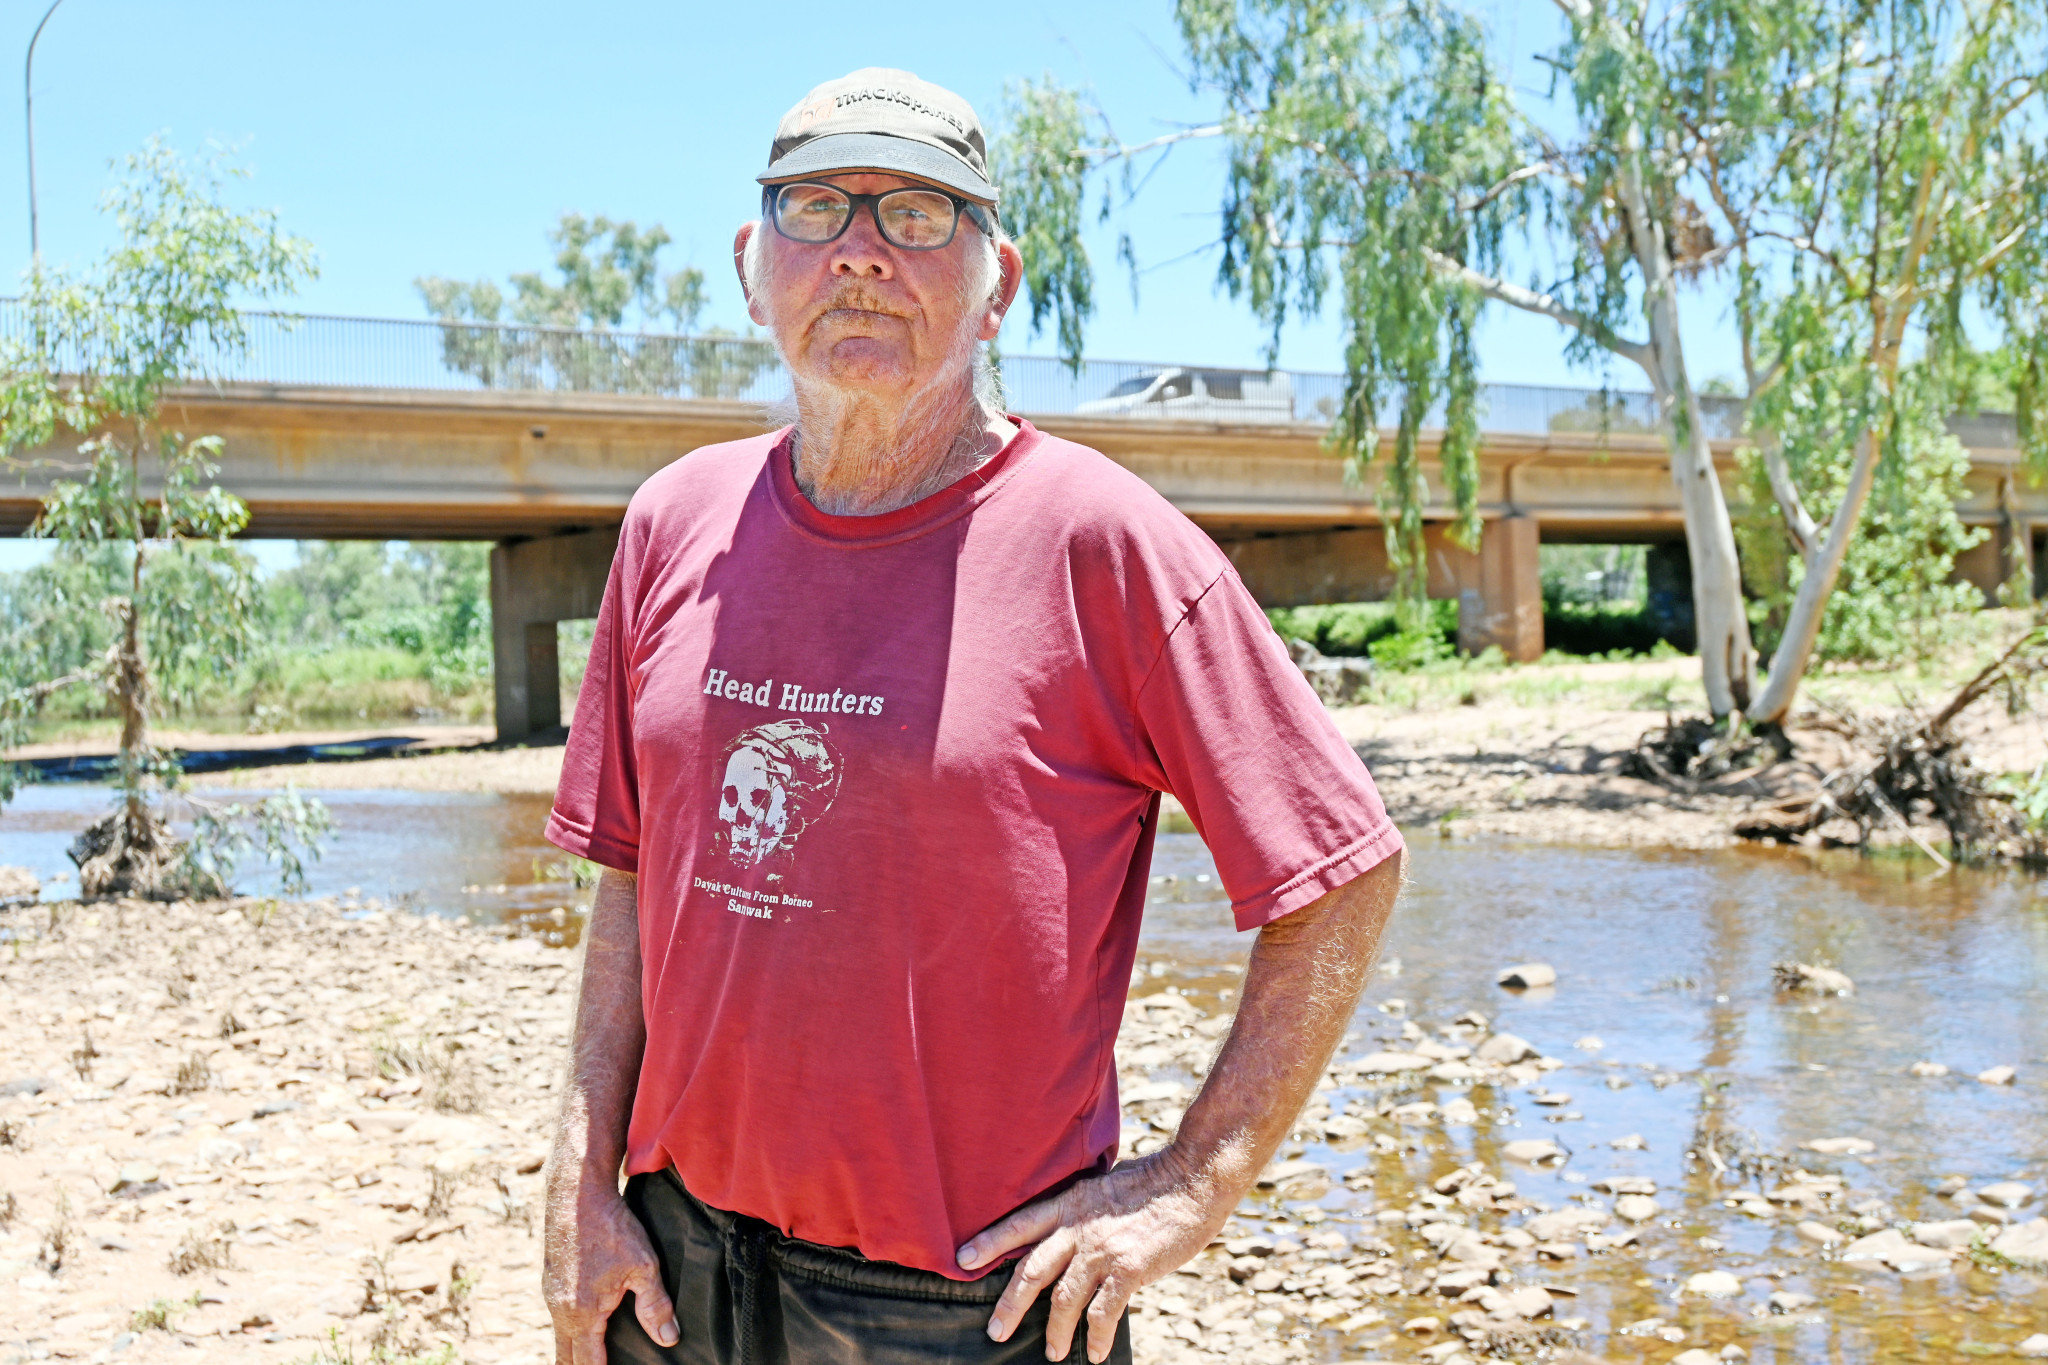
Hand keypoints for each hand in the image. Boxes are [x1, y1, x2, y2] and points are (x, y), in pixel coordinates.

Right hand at [543, 1169, 678, 1364]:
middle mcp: (560, 1310)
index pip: (588, 1364)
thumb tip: (668, 1339)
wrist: (576, 1193)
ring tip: (594, 1357)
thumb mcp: (643, 1265)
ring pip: (560, 1337)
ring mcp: (551, 1295)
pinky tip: (588, 1326)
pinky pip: (559, 1317)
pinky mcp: (550, 1280)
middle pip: (567, 1357)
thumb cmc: (611, 1227)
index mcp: (582, 1314)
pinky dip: (571, 1330)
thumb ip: (655, 1306)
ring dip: (575, 1351)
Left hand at [956, 1151, 1233, 1363]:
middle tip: (996, 1331)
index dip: (991, 1241)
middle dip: (1010, 1303)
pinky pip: (1103, 1312)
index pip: (1020, 1224)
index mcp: (1071, 1202)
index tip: (964, 1258)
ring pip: (1064, 1298)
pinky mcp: (1129, 1268)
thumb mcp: (1105, 1187)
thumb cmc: (1155, 1182)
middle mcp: (1078, 1225)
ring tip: (1053, 1353)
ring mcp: (1102, 1248)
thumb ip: (1084, 1212)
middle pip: (1032, 1269)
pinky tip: (1094, 1354)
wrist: (1192, 1178)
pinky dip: (1096, 1337)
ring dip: (1056, 1330)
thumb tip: (1073, 1240)